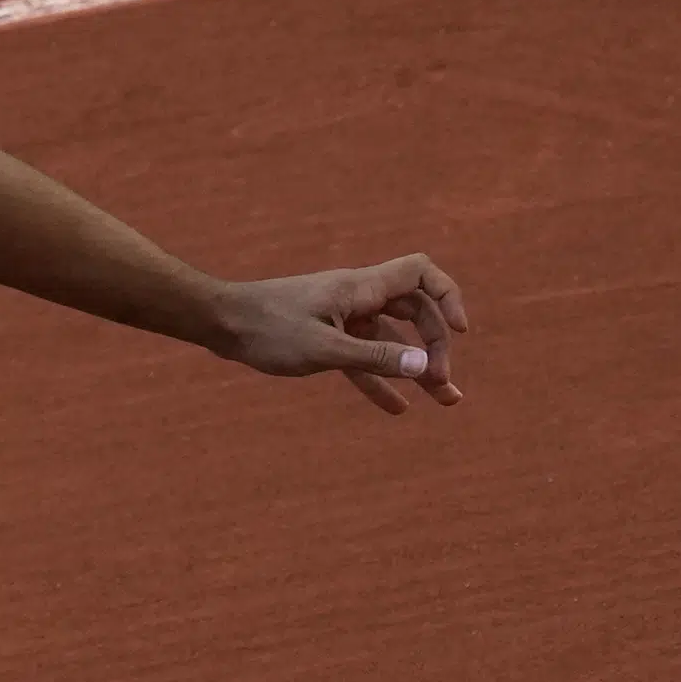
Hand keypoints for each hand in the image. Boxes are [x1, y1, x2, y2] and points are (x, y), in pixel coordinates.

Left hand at [210, 255, 468, 414]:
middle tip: (442, 384)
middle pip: (414, 312)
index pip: (421, 274)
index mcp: (361, 288)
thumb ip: (375, 358)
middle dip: (435, 345)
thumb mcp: (324, 349)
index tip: (460, 332)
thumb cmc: (266, 329)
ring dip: (416, 367)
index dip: (447, 296)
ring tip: (444, 401)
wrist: (220, 323)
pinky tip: (397, 408)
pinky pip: (362, 356)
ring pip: (391, 339)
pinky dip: (380, 378)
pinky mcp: (325, 335)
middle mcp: (357, 297)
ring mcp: (342, 316)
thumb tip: (426, 366)